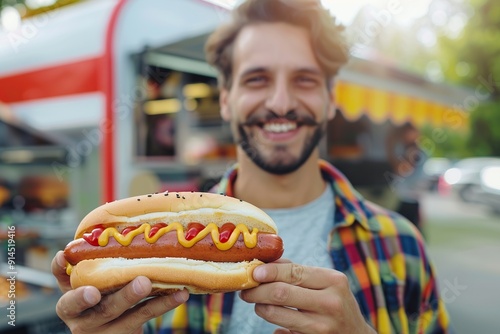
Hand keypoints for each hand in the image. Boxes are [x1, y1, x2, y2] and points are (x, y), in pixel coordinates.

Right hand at [51, 251, 188, 333]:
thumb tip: (126, 215)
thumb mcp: (96, 279)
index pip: (62, 284)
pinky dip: (164, 304)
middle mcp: (82, 317)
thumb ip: (101, 257)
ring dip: (140, 298)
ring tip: (152, 281)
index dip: (61, 271)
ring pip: (124, 315)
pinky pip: (144, 318)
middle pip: (97, 306)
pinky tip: (179, 293)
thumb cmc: (106, 293)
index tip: (65, 256)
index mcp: (72, 298)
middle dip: (120, 293)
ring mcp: (103, 330)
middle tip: (140, 280)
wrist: (113, 331)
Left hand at [240, 261, 375, 333]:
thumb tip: (265, 263)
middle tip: (246, 290)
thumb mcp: (327, 283)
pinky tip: (273, 317)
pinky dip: (272, 324)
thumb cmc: (336, 302)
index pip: (293, 272)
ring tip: (257, 303)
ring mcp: (322, 326)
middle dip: (257, 290)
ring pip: (276, 314)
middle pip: (281, 293)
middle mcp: (330, 303)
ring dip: (260, 307)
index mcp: (333, 281)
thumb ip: (298, 271)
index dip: (269, 271)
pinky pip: (281, 332)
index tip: (253, 272)